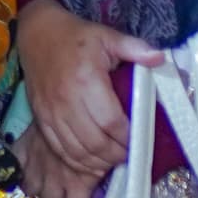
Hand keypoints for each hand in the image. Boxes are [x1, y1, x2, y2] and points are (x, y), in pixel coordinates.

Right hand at [16, 1, 156, 197]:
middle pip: (94, 142)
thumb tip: (159, 59)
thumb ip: (134, 48)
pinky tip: (92, 161)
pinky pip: (59, 149)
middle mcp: (66, 100)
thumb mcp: (107, 36)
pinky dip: (77, 162)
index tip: (140, 139)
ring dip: (98, 162)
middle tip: (130, 154)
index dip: (127, 137)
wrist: (37, 35)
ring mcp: (51, 112)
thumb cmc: (76, 37)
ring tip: (114, 159)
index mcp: (85, 79)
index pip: (110, 121)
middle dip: (115, 154)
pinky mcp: (41, 119)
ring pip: (76, 150)